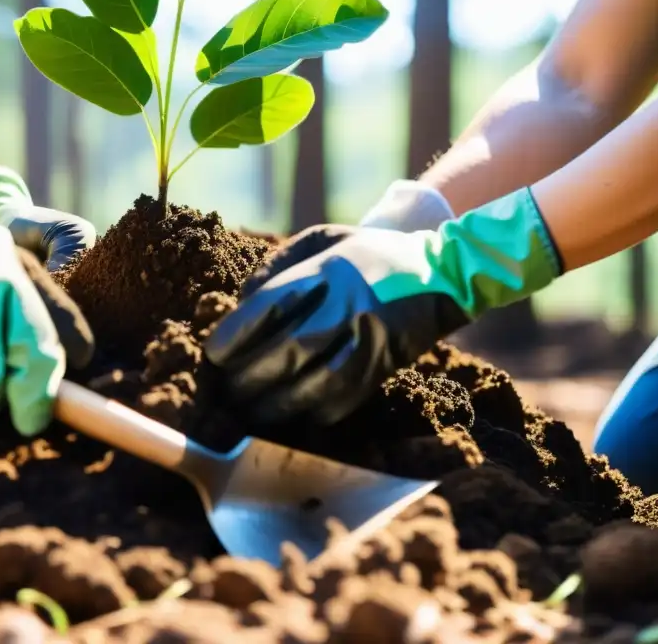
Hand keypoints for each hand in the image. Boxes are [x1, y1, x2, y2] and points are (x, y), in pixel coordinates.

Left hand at [203, 188, 559, 425]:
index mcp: (327, 270)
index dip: (236, 336)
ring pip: (315, 384)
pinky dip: (313, 413)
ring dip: (276, 405)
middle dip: (249, 377)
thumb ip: (279, 265)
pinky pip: (345, 400)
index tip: (214, 355)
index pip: (270, 307)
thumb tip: (241, 301)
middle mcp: (347, 305)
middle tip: (225, 391)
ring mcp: (370, 339)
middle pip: (287, 351)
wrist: (443, 271)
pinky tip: (290, 418)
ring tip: (249, 412)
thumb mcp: (323, 239)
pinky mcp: (386, 366)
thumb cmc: (369, 253)